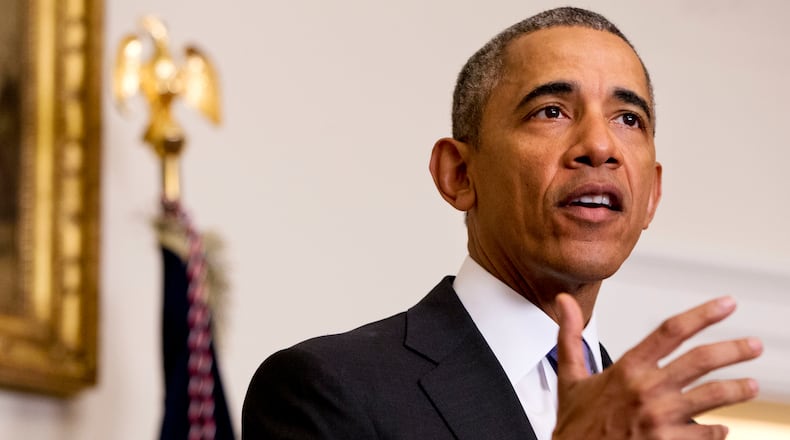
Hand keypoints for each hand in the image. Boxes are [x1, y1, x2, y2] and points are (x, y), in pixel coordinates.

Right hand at [552, 294, 762, 439]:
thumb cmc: (576, 425)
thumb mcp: (570, 377)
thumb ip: (570, 336)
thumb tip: (564, 303)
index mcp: (627, 369)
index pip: (671, 331)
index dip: (703, 314)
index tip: (725, 305)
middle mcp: (647, 391)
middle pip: (702, 361)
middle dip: (734, 350)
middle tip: (752, 346)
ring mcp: (661, 419)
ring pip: (713, 397)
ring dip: (738, 390)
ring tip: (751, 386)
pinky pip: (707, 435)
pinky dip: (717, 430)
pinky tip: (720, 428)